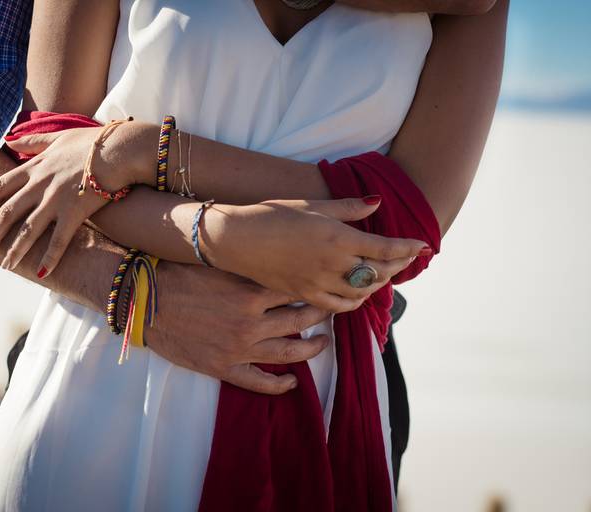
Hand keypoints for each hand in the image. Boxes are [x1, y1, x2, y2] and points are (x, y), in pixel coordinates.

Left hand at [0, 124, 138, 276]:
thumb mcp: (58, 136)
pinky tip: (41, 273)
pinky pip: (58, 241)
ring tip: (5, 266)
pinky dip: (49, 258)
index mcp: (35, 167)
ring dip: (15, 250)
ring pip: (28, 230)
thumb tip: (10, 138)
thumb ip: (33, 141)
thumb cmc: (93, 142)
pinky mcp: (75, 213)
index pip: (0, 186)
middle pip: (9, 212)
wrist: (119, 150)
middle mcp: (40, 185)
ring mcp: (55, 200)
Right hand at [146, 261, 330, 394]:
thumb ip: (249, 267)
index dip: (314, 288)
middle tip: (332, 311)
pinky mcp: (223, 368)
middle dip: (320, 315)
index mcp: (251, 292)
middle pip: (299, 320)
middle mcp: (250, 322)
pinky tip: (292, 381)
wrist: (145, 302)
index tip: (325, 284)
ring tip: (323, 343)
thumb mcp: (219, 264)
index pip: (296, 290)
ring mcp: (239, 347)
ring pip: (288, 352)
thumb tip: (277, 259)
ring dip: (311, 348)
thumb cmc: (179, 276)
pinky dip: (279, 384)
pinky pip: (258, 381)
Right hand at [202, 198, 429, 311]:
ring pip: (361, 293)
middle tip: (405, 258)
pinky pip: (338, 306)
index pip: (385, 248)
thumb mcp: (311, 205)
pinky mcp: (304, 295)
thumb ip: (348, 208)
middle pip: (378, 272)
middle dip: (397, 265)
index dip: (407, 248)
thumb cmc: (272, 215)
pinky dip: (353, 301)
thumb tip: (377, 203)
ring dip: (376, 285)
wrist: (236, 240)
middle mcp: (332, 264)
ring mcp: (318, 283)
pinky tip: (355, 292)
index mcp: (337, 237)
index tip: (421, 246)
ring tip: (381, 275)